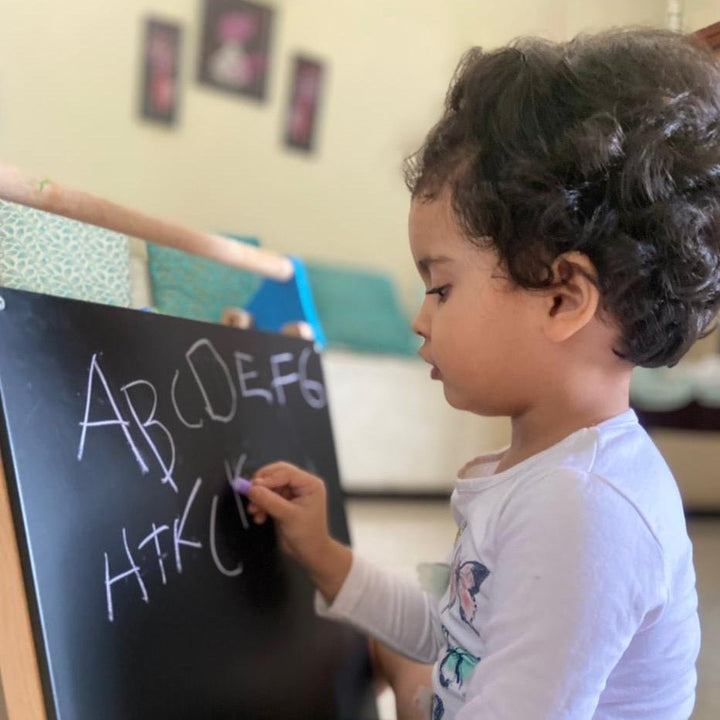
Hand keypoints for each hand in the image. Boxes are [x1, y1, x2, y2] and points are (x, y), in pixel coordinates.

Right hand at [246, 461, 351, 602]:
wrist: (309, 554)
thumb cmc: (306, 534)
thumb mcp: (288, 516)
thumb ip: (269, 500)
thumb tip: (250, 488)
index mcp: (309, 483)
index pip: (285, 472)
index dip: (268, 478)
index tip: (252, 487)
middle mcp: (301, 485)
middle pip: (276, 475)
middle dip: (262, 486)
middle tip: (249, 495)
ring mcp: (292, 493)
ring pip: (269, 487)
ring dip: (259, 498)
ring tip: (253, 511)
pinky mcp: (283, 502)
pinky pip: (268, 497)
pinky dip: (261, 505)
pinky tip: (259, 517)